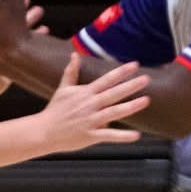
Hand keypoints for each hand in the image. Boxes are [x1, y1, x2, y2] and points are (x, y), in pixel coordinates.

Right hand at [32, 53, 148, 151]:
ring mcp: (91, 120)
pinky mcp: (90, 135)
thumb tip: (74, 55)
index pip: (106, 79)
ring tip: (146, 100)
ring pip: (114, 112)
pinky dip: (122, 136)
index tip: (135, 65)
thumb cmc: (54, 111)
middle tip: (146, 79)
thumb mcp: (62, 89)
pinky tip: (136, 135)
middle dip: (130, 86)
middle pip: (114, 93)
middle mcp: (90, 105)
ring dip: (131, 106)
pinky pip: (109, 135)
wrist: (43, 132)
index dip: (121, 72)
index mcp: (85, 93)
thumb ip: (71, 72)